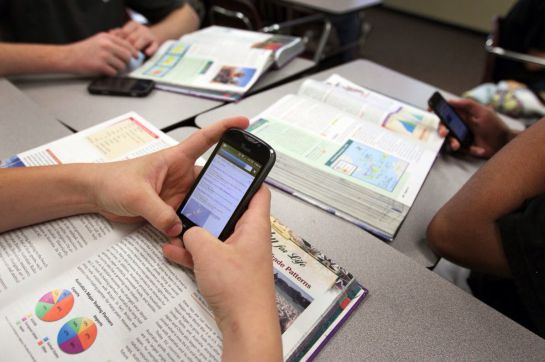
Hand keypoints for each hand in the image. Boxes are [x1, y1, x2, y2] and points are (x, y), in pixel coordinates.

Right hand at [62, 33, 137, 75]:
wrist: (68, 57)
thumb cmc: (83, 50)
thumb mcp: (98, 40)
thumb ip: (112, 43)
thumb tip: (129, 50)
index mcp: (107, 37)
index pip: (127, 45)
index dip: (133, 52)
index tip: (136, 56)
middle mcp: (106, 45)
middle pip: (127, 56)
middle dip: (126, 62)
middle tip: (122, 64)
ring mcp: (104, 55)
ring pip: (122, 65)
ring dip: (118, 68)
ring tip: (109, 67)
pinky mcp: (100, 66)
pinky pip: (114, 72)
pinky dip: (111, 73)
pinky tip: (104, 70)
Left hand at [90, 116, 248, 236]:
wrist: (95, 195)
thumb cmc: (112, 180)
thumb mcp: (136, 194)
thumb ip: (158, 212)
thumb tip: (178, 227)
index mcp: (175, 159)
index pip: (205, 139)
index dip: (225, 128)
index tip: (243, 123)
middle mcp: (180, 175)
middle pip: (211, 178)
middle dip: (226, 187)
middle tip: (241, 198)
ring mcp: (177, 193)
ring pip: (202, 201)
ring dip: (209, 211)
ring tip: (221, 222)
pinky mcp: (170, 209)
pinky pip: (188, 217)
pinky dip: (193, 226)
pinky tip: (198, 236)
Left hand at [111, 20, 159, 55]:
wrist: (152, 38)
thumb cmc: (136, 39)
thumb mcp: (127, 34)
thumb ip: (119, 34)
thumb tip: (109, 33)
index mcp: (133, 25)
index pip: (124, 31)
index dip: (119, 40)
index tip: (115, 49)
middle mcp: (142, 28)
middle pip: (133, 36)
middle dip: (127, 46)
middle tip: (122, 55)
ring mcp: (150, 35)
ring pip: (143, 39)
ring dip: (137, 48)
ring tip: (133, 56)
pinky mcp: (156, 43)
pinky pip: (154, 46)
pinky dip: (150, 50)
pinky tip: (146, 53)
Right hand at [163, 187, 282, 360]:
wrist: (245, 323)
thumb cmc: (240, 288)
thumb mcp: (209, 252)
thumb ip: (194, 234)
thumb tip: (188, 231)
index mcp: (254, 226)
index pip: (258, 192)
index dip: (246, 178)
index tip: (230, 169)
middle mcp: (249, 237)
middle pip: (230, 212)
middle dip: (208, 208)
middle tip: (191, 198)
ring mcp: (239, 255)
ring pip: (216, 234)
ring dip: (195, 233)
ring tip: (175, 228)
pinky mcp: (229, 271)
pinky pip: (209, 254)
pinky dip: (193, 253)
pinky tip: (173, 251)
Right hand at [438, 98, 515, 157]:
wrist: (504, 144)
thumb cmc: (495, 126)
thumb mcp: (483, 112)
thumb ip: (467, 105)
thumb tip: (450, 100)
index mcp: (463, 114)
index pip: (447, 110)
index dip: (437, 110)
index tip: (430, 111)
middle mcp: (460, 124)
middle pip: (443, 125)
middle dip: (441, 129)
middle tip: (444, 133)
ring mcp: (461, 136)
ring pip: (448, 138)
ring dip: (451, 141)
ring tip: (457, 145)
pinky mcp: (464, 147)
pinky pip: (458, 148)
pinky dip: (466, 149)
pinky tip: (477, 149)